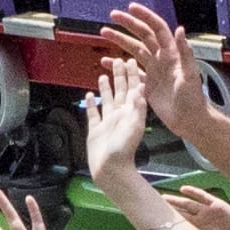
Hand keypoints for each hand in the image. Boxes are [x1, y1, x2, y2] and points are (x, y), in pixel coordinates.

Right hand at [82, 64, 148, 188]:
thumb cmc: (125, 150)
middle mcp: (119, 114)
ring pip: (107, 99)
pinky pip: (93, 113)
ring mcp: (107, 122)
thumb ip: (137, 106)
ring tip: (103, 75)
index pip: (131, 87)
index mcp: (130, 111)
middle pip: (119, 90)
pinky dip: (91, 104)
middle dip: (118, 75)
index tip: (130, 59)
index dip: (131, 74)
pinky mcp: (96, 130)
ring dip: (106, 87)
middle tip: (116, 60)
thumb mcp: (135, 125)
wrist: (111, 170)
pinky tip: (89, 96)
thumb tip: (140, 86)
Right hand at [102, 3, 202, 127]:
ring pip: (134, 50)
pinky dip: (118, 66)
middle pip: (142, 36)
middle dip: (127, 24)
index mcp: (171, 54)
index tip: (130, 8)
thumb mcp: (190, 75)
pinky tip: (106, 62)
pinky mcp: (147, 85)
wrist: (190, 121)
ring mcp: (154, 71)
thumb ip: (185, 53)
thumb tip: (180, 30)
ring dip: (120, 40)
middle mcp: (162, 59)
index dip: (145, 17)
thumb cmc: (193, 99)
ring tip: (104, 32)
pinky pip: (130, 72)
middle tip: (112, 15)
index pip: (157, 29)